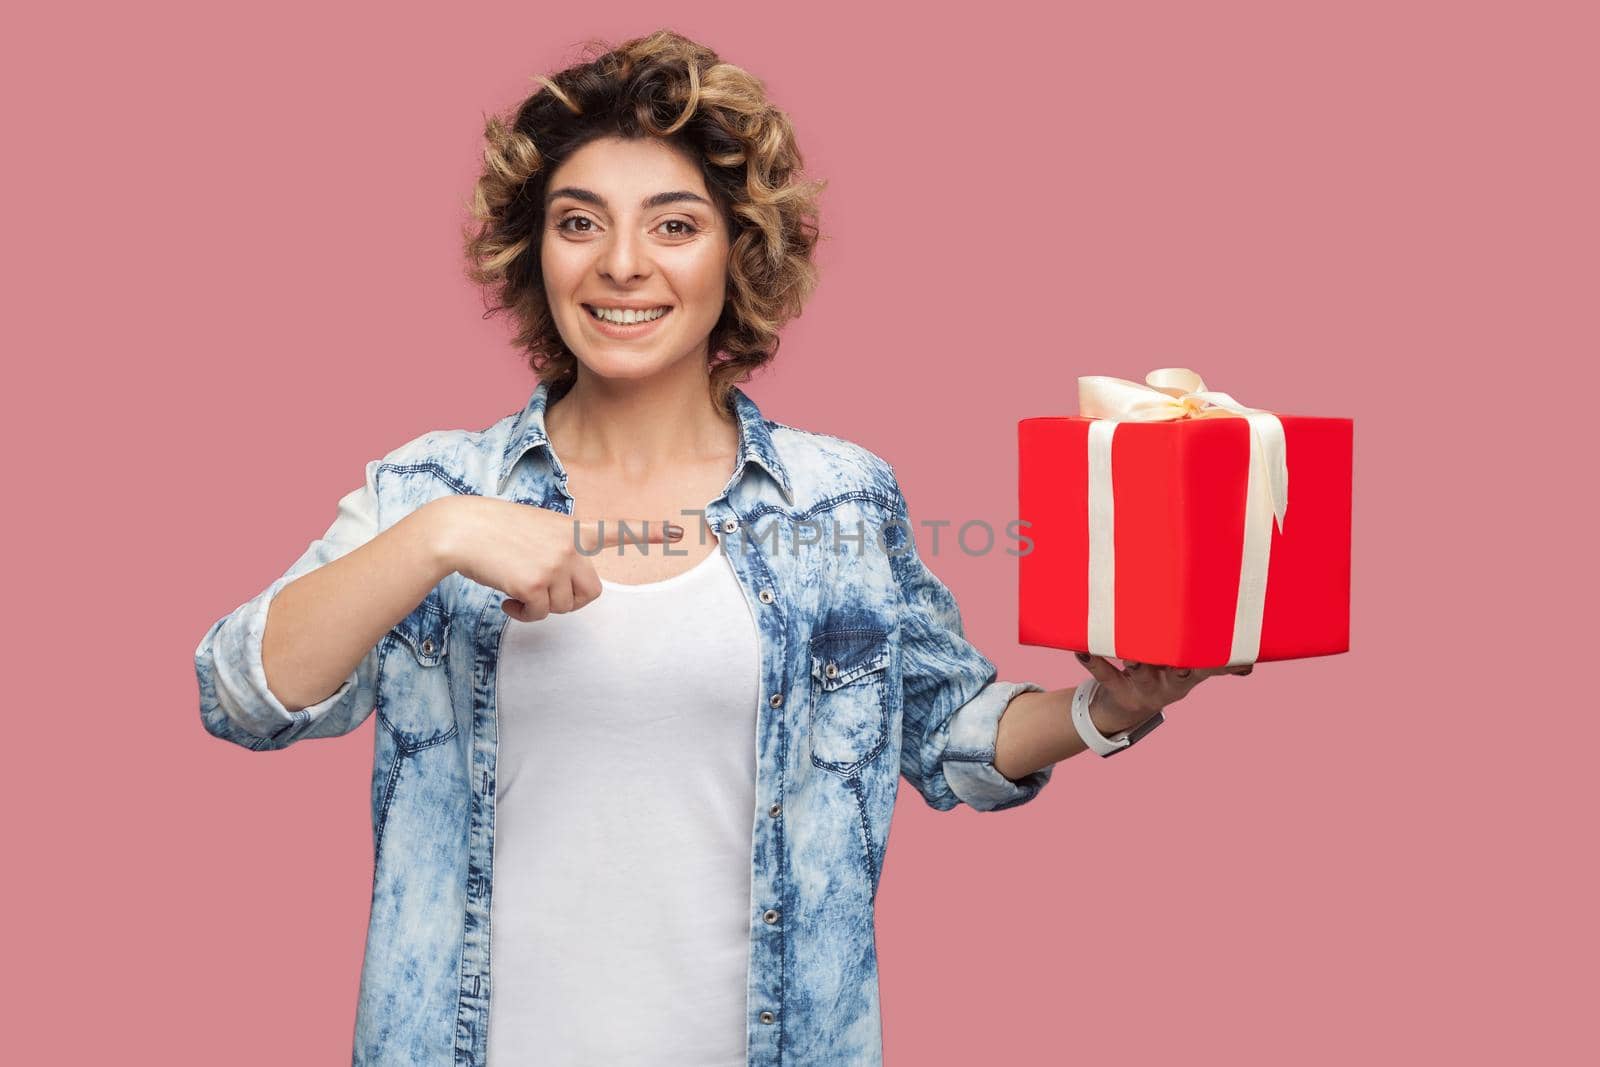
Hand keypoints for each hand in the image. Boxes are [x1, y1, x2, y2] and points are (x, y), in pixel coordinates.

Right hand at [427, 496, 684, 621]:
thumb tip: (567, 588)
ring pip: (565, 606)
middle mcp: (569, 546)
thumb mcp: (536, 529)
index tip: (681, 532)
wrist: (459, 529)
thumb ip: (560, 549)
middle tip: (541, 592)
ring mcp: (554, 564)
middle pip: (590, 592)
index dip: (650, 533)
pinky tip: (506, 597)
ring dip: (542, 606)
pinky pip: (541, 614)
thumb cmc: (492, 530)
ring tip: (517, 587)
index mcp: (572, 528)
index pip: (617, 530)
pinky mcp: (535, 583)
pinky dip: (524, 613)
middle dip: (569, 600)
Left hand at [1073, 651, 1252, 733]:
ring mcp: (1142, 688)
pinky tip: (1082, 648)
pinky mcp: (1115, 689)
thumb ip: (1217, 665)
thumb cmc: (1161, 678)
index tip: (1237, 650)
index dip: (1221, 661)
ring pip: (1142, 672)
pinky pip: (1104, 675)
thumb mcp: (1189, 675)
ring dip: (1138, 660)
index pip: (1210, 667)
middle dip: (1181, 661)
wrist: (1124, 710)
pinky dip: (1093, 661)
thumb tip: (1252, 664)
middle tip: (1184, 652)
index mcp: (1189, 676)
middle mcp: (1168, 684)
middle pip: (1178, 672)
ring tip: (1132, 649)